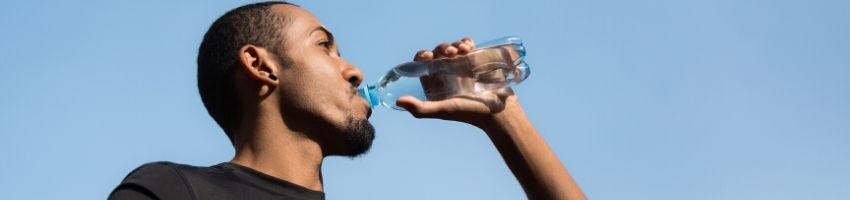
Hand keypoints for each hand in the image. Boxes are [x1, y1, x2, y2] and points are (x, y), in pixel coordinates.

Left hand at [395, 37, 518, 126]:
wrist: (498, 111)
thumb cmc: (469, 113)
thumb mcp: (443, 110)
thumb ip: (421, 109)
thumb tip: (397, 100)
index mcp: (434, 82)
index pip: (422, 62)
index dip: (422, 56)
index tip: (429, 56)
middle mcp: (446, 73)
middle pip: (437, 52)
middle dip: (441, 48)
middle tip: (450, 52)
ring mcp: (461, 66)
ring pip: (452, 46)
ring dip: (455, 44)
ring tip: (462, 50)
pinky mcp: (475, 60)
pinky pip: (467, 44)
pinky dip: (466, 41)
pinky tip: (469, 47)